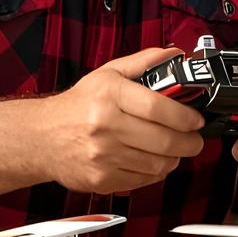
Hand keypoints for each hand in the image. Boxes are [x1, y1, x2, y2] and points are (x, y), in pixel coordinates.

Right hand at [41, 46, 205, 194]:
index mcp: (109, 95)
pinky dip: (156, 172)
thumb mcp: (108, 73)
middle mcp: (105, 126)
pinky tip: (153, 161)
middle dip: (190, 142)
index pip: (159, 108)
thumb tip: (176, 56)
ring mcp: (103, 156)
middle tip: (195, 139)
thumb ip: (144, 62)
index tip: (196, 120)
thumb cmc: (78, 105)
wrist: (41, 137)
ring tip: (174, 149)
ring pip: (158, 164)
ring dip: (175, 158)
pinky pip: (143, 180)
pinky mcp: (101, 180)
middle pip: (164, 141)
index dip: (186, 117)